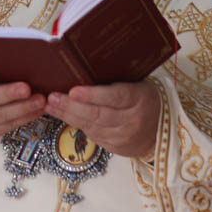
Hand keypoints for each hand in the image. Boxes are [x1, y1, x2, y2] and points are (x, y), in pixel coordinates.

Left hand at [43, 81, 159, 158]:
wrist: (160, 130)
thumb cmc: (143, 99)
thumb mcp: (137, 84)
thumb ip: (117, 79)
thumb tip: (84, 64)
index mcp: (139, 99)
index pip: (115, 97)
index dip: (93, 95)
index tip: (73, 91)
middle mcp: (132, 120)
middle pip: (98, 115)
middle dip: (72, 106)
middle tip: (52, 97)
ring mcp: (123, 136)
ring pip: (91, 127)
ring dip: (67, 116)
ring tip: (50, 105)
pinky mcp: (115, 147)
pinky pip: (92, 136)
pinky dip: (75, 125)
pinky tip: (62, 115)